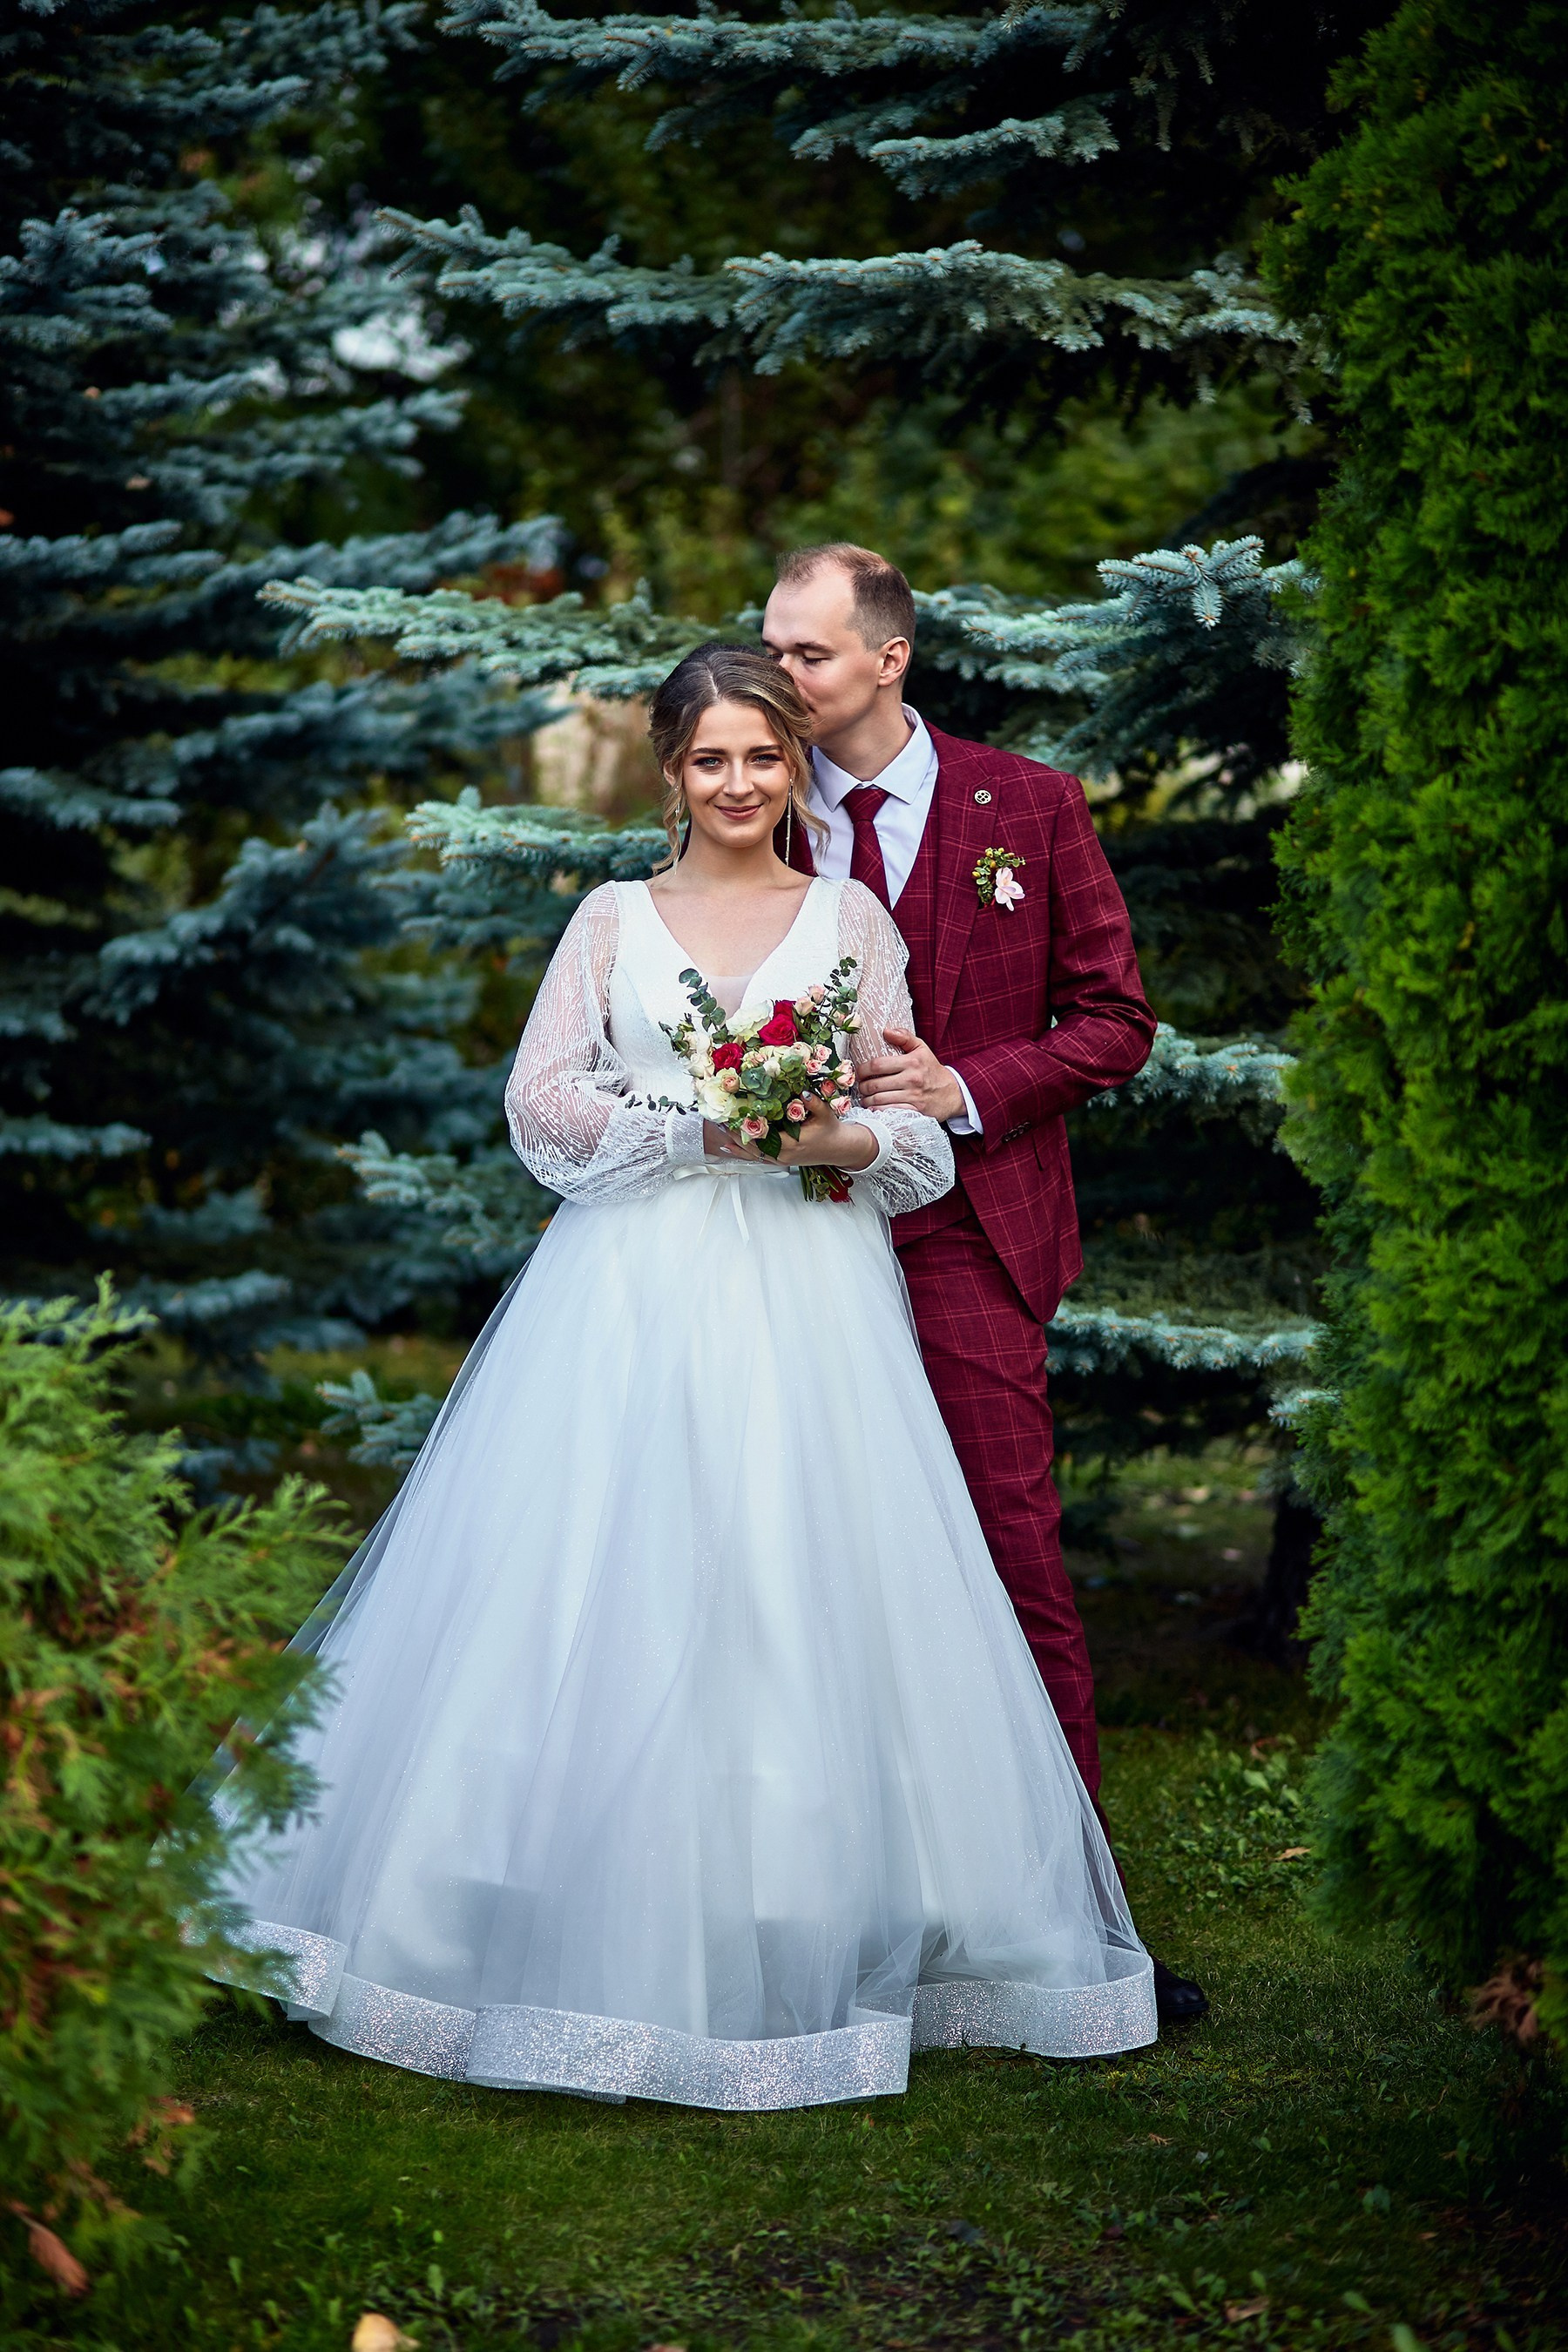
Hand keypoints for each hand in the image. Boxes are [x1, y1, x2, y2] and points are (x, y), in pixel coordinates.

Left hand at [704, 1099, 875, 1171]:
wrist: (839, 1149)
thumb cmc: (831, 1131)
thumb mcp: (825, 1114)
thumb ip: (814, 1103)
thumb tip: (803, 1092)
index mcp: (792, 1144)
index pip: (764, 1137)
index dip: (748, 1128)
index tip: (736, 1116)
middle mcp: (783, 1155)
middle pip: (753, 1147)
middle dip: (736, 1134)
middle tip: (721, 1120)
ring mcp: (780, 1160)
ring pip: (752, 1154)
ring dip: (735, 1143)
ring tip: (720, 1131)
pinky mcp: (780, 1161)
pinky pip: (757, 1158)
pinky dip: (741, 1153)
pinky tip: (728, 1147)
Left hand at [856, 1025, 965, 1122]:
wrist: (952, 1092)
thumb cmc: (932, 1069)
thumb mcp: (922, 1049)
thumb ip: (904, 1037)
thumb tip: (886, 1030)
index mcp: (911, 1062)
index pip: (877, 1065)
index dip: (863, 1069)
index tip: (860, 1072)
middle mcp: (912, 1079)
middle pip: (875, 1084)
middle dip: (862, 1086)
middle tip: (861, 1087)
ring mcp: (913, 1096)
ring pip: (879, 1099)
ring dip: (867, 1100)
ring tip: (865, 1097)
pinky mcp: (915, 1111)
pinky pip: (889, 1111)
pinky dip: (877, 1110)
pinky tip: (874, 1107)